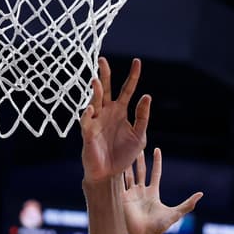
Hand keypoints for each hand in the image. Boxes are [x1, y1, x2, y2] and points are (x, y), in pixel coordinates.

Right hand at [80, 57, 149, 182]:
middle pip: (106, 89)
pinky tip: (91, 108)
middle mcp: (107, 112)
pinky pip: (86, 121)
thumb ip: (142, 117)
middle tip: (102, 60)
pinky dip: (88, 114)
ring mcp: (96, 121)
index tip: (137, 62)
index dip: (132, 76)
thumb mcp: (139, 136)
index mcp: (121, 111)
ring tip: (96, 81)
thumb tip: (147, 96)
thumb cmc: (124, 155)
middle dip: (104, 74)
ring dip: (95, 92)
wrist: (110, 174)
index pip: (127, 89)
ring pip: (94, 101)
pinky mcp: (88, 133)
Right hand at [122, 147, 202, 233]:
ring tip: (123, 151)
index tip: (157, 149)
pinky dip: (117, 175)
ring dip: (126, 164)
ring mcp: (131, 194)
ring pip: (129, 175)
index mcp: (153, 193)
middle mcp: (141, 192)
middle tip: (137, 145)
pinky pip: (119, 184)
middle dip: (139, 159)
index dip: (156, 161)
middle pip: (140, 171)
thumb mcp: (176, 213)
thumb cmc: (160, 227)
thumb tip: (201, 194)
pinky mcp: (122, 199)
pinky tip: (114, 165)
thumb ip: (188, 204)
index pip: (155, 173)